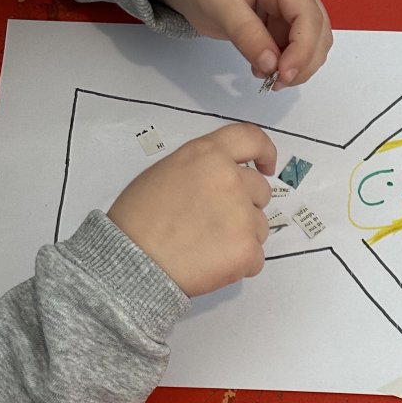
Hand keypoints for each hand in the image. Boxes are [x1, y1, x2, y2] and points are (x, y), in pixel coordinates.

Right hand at [108, 125, 276, 298]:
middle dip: (246, 206)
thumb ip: (203, 169)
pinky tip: (211, 263)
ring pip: (260, 226)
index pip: (251, 138)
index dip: (265, 151)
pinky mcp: (247, 250)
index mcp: (208, 154)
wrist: (134, 259)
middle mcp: (230, 179)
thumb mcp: (168, 171)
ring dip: (242, 236)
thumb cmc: (140, 218)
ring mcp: (242, 215)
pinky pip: (256, 257)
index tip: (266, 165)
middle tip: (215, 222)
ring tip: (207, 244)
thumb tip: (224, 180)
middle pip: (261, 191)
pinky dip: (239, 264)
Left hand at [146, 0, 333, 86]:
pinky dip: (284, 65)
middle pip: (317, 30)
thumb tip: (271, 64)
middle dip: (304, 61)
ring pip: (310, 43)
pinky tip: (263, 69)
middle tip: (277, 81)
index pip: (307, 14)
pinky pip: (293, 48)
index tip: (283, 73)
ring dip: (297, 66)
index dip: (303, 48)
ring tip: (268, 77)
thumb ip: (244, 31)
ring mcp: (284, 5)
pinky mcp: (277, 21)